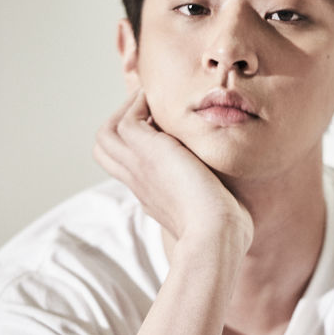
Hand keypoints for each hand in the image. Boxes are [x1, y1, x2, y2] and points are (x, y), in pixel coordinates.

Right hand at [94, 90, 252, 250]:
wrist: (216, 234)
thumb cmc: (224, 230)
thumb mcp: (213, 209)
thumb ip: (211, 198)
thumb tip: (228, 200)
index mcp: (154, 196)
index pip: (131, 166)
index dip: (140, 145)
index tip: (163, 130)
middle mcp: (141, 182)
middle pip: (106, 149)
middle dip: (121, 123)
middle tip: (149, 110)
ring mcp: (140, 168)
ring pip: (107, 134)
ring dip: (127, 110)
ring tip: (152, 100)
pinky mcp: (147, 154)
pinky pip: (126, 120)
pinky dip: (140, 105)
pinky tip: (164, 102)